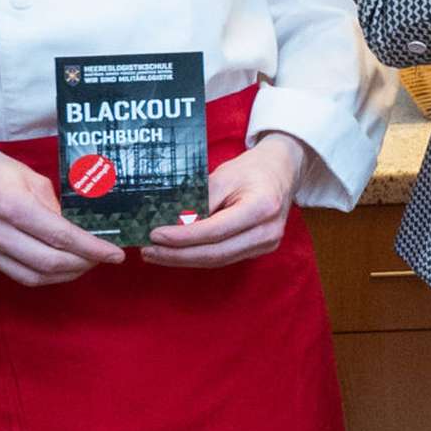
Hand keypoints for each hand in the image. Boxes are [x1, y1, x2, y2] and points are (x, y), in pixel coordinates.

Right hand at [0, 132, 125, 286]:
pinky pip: (17, 274)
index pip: (60, 236)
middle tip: (103, 259)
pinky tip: (59, 266)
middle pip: (49, 263)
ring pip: (34, 277)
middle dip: (84, 265)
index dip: (92, 249)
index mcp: (10, 204)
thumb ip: (51, 203)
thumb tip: (74, 227)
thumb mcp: (24, 174)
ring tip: (85, 264)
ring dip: (65, 275)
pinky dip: (43, 275)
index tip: (115, 254)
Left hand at [145, 133, 306, 266]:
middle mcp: (268, 231)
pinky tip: (177, 253)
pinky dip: (198, 257)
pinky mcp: (260, 250)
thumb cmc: (251, 169)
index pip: (215, 231)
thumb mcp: (224, 175)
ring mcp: (267, 244)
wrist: (281, 171)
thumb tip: (168, 222)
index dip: (183, 237)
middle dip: (177, 255)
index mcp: (262, 207)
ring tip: (156, 254)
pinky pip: (224, 258)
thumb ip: (200, 200)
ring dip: (184, 259)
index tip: (155, 235)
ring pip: (218, 260)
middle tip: (148, 251)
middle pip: (215, 253)